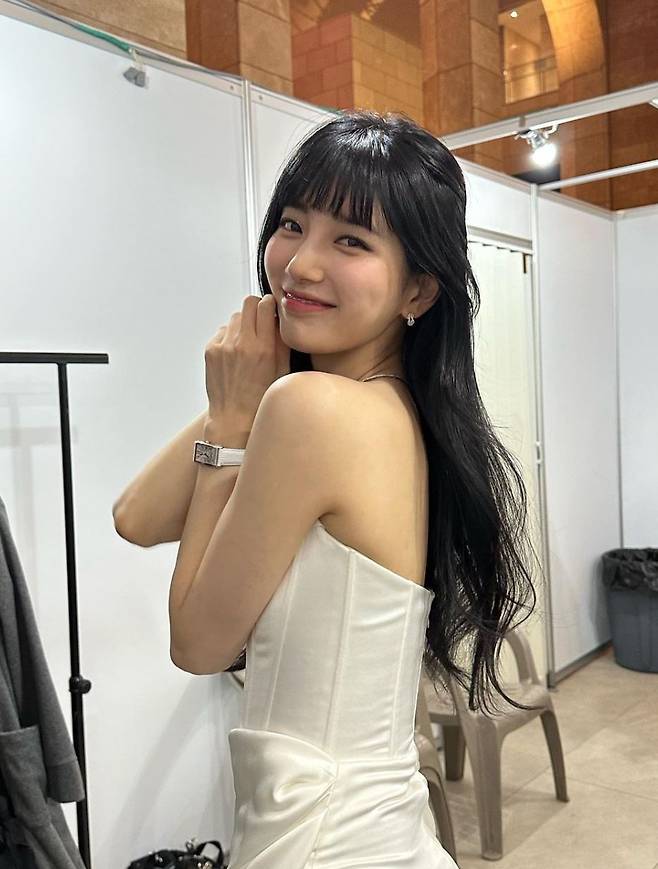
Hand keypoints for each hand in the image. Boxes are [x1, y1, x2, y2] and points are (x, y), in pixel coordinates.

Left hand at [204, 293, 290, 426]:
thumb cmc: (259, 400)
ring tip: (248, 343)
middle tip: (260, 320)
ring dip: (243, 324)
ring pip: (235, 317)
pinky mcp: (211, 350)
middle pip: (247, 303)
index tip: (271, 308)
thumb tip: (278, 320)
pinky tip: (235, 354)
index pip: (265, 306)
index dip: (270, 304)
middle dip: (256, 308)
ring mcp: (223, 346)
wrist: (234, 418)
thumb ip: (281, 342)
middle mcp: (241, 344)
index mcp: (262, 348)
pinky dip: (230, 337)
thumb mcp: (282, 372)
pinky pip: (223, 331)